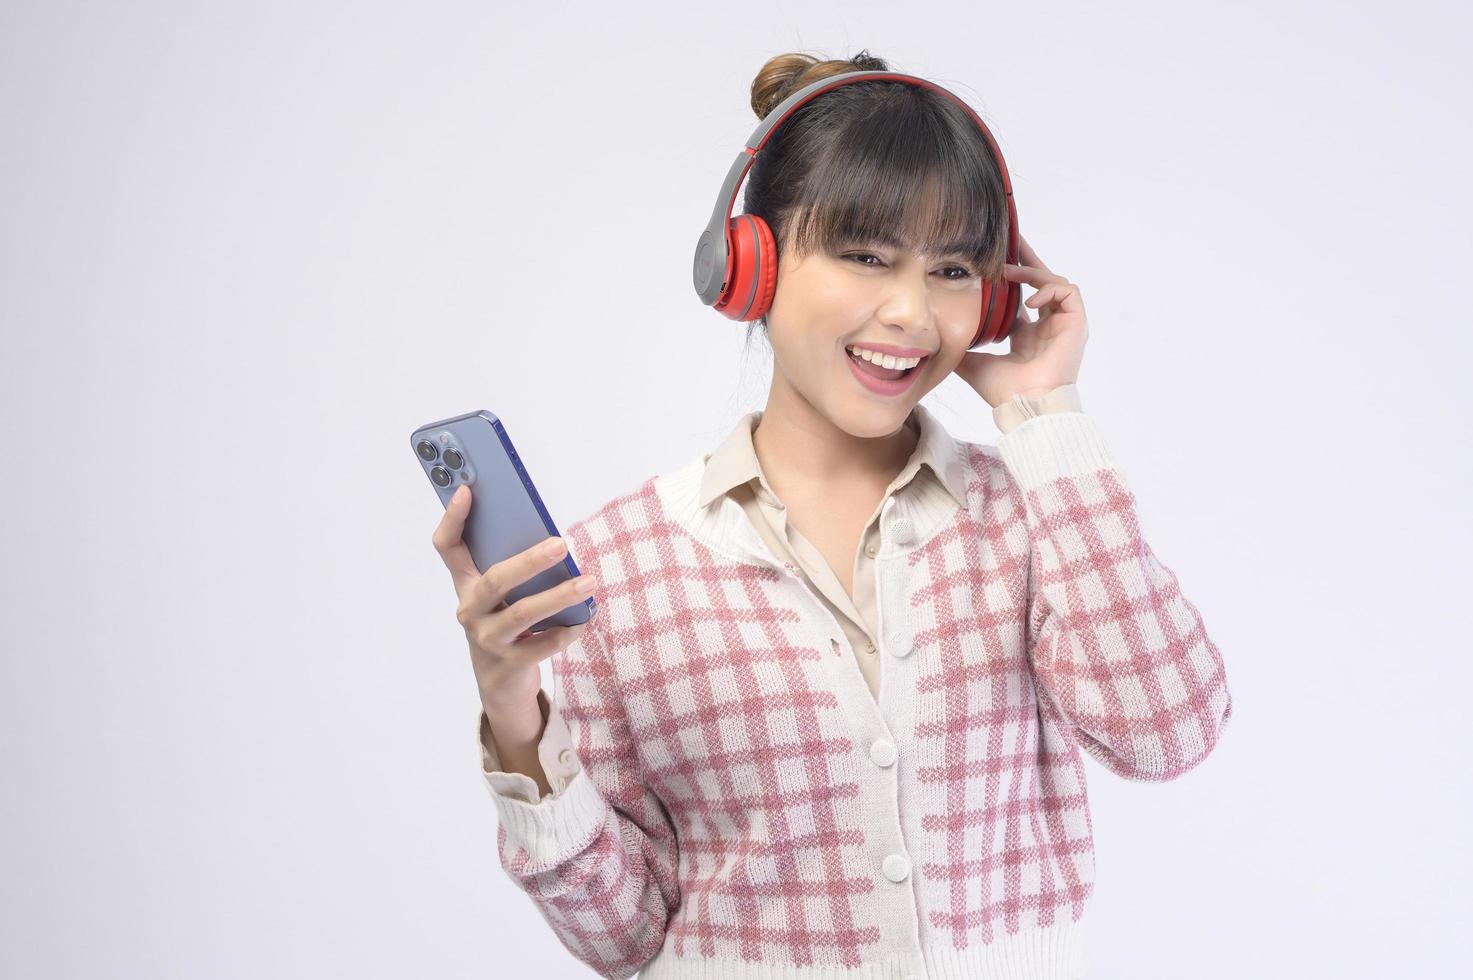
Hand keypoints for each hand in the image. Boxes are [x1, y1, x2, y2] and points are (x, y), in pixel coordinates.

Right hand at [430, 484, 595, 718]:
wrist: (501, 680)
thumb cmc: (506, 619)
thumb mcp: (501, 592)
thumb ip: (512, 562)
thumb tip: (550, 536)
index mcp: (465, 583)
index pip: (446, 546)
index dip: (452, 519)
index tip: (465, 490)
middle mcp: (469, 609)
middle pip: (495, 580)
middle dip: (529, 561)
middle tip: (561, 544)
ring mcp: (487, 639)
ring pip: (522, 614)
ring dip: (559, 596)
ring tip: (589, 582)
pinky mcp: (509, 663)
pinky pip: (541, 646)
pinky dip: (567, 631)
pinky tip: (586, 618)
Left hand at [951, 233, 1087, 407]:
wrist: (1026, 406)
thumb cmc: (1004, 392)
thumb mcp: (973, 364)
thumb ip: (960, 348)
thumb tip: (934, 338)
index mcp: (1027, 337)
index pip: (1021, 298)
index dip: (1009, 278)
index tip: (993, 263)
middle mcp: (1048, 327)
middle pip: (1039, 282)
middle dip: (1025, 260)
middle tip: (1010, 239)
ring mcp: (1064, 325)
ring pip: (1053, 282)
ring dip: (1031, 272)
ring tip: (1007, 272)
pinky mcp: (1076, 323)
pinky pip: (1067, 292)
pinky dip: (1048, 289)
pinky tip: (1028, 300)